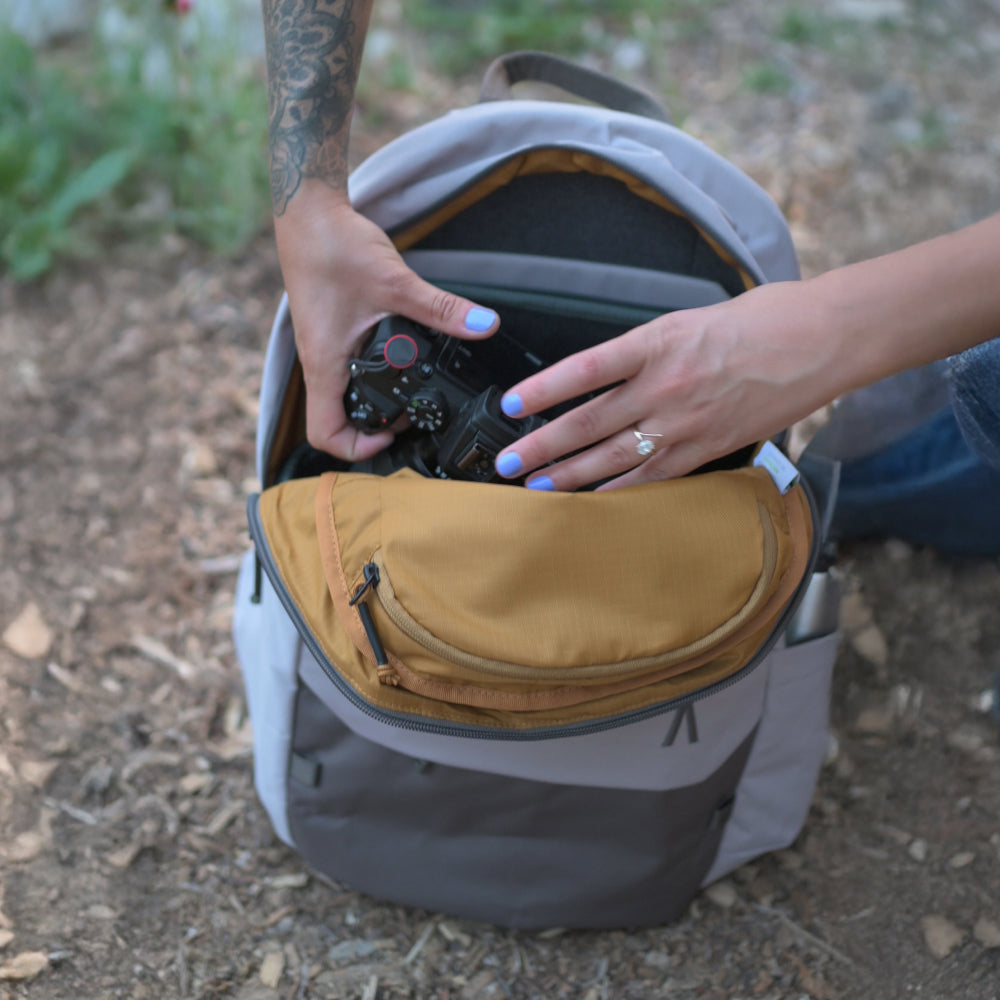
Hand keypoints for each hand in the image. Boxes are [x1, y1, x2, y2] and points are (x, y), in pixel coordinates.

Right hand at [273, 184, 498, 460]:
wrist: (307, 212)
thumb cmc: (334, 246)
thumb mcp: (396, 282)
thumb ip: (442, 309)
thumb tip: (484, 326)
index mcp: (324, 363)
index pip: (325, 434)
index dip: (357, 447)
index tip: (392, 433)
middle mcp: (319, 363)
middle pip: (337, 422)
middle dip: (373, 429)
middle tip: (413, 414)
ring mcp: (324, 349)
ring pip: (343, 398)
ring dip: (375, 404)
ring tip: (412, 392)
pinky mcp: (332, 333)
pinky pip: (347, 372)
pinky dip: (373, 376)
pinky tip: (403, 359)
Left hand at [493, 281, 850, 490]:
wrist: (821, 339)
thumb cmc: (761, 320)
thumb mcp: (688, 319)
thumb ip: (644, 350)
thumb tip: (607, 376)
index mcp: (657, 342)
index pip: (584, 369)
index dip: (542, 390)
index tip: (510, 404)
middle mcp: (666, 385)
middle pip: (590, 422)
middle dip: (543, 446)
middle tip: (509, 462)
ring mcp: (687, 422)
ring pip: (615, 456)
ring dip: (571, 475)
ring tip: (537, 487)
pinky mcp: (710, 447)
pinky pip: (655, 476)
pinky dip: (620, 490)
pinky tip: (593, 501)